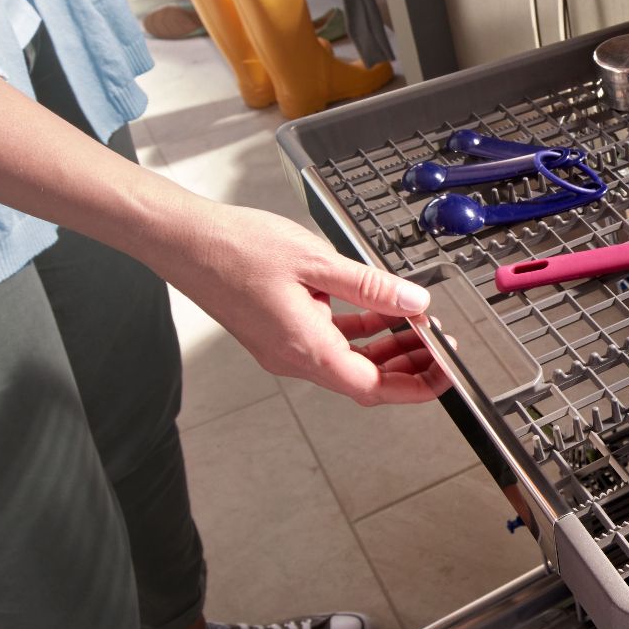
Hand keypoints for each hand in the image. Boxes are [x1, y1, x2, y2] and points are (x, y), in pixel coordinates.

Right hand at [153, 199, 450, 405]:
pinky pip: (327, 341)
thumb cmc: (235, 248)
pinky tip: (379, 313)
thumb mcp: (316, 261)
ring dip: (385, 350)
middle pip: (364, 380)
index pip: (374, 387)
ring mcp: (283, 347)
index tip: (444, 373)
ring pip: (347, 362)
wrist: (183, 240)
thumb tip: (414, 303)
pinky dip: (358, 333)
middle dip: (407, 368)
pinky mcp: (277, 332)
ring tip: (419, 329)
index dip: (417, 384)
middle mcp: (293, 358)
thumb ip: (371, 286)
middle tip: (439, 348)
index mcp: (305, 349)